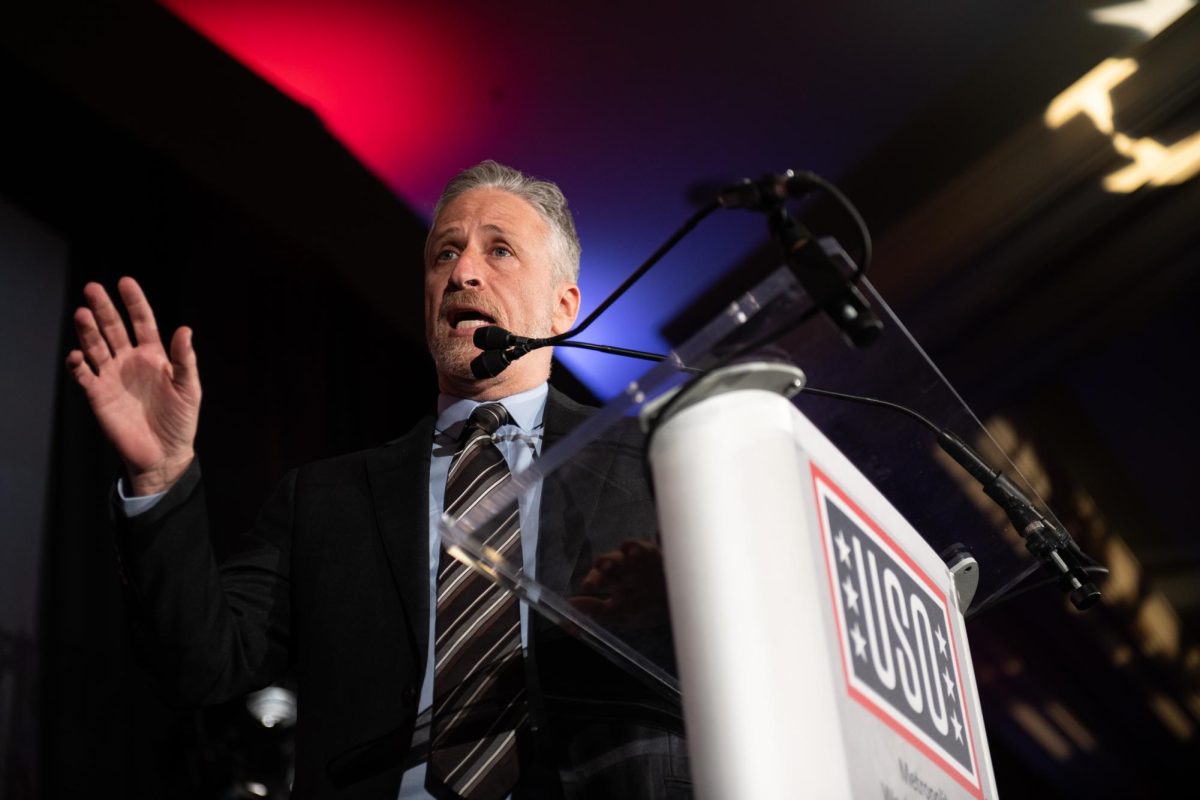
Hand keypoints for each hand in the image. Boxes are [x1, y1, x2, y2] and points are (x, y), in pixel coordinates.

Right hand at [66, 277, 200, 495]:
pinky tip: (77, 355)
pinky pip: (83, 375)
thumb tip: (185, 330)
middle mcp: (130, 361)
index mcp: (154, 356)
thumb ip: (185, 360)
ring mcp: (112, 376)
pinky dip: (77, 364)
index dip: (134, 302)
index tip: (125, 282)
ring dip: (88, 331)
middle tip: (92, 289)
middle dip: (103, 309)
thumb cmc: (180, 421)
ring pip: (96, 346)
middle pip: (113, 328)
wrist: (164, 454)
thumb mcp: (189, 389)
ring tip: (82, 314)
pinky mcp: (98, 394)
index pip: (142, 322)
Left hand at [570, 539, 669, 629]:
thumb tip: (571, 605)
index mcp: (611, 579)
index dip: (593, 579)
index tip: (588, 586)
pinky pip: (644, 546)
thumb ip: (596, 610)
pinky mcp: (651, 552)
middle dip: (607, 562)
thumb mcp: (620, 614)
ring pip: (626, 552)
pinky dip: (640, 547)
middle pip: (610, 560)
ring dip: (626, 552)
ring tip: (626, 558)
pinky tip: (636, 552)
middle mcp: (621, 565)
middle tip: (604, 566)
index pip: (598, 576)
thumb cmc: (642, 608)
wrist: (671, 605)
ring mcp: (636, 558)